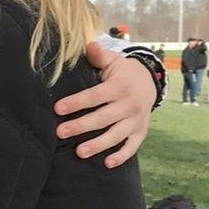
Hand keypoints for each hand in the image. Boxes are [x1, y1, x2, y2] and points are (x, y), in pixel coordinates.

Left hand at [53, 40, 155, 166]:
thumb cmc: (122, 72)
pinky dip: (122, 156)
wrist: (150, 81)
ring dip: (98, 145)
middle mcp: (129, 104)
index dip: (77, 102)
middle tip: (61, 133)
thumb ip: (99, 55)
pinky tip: (107, 163)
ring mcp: (136, 119)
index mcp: (119, 86)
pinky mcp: (141, 131)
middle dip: (81, 126)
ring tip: (80, 152)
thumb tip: (89, 45)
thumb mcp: (113, 60)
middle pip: (103, 118)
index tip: (58, 109)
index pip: (95, 96)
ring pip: (116, 135)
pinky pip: (132, 146)